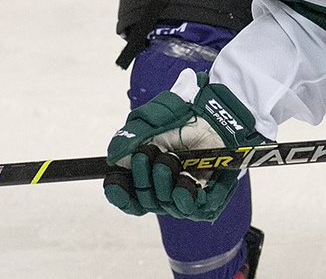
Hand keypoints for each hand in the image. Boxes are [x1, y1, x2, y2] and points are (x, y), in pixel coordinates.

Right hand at [104, 68, 264, 220]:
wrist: (210, 115)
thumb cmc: (179, 121)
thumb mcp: (146, 128)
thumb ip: (126, 144)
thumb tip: (115, 163)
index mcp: (149, 177)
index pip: (130, 199)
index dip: (120, 194)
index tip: (114, 181)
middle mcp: (166, 188)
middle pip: (145, 201)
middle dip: (142, 178)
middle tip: (147, 154)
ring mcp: (186, 192)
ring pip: (166, 205)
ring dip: (163, 182)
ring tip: (170, 159)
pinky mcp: (207, 196)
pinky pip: (192, 209)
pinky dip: (184, 195)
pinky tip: (183, 180)